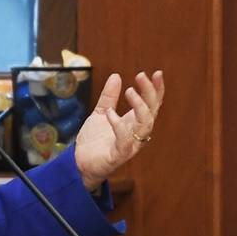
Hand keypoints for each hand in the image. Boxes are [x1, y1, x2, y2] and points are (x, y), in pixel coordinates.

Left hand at [71, 70, 163, 187]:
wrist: (79, 163)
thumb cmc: (94, 141)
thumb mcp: (100, 113)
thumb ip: (109, 96)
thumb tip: (116, 76)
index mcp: (134, 122)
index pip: (152, 105)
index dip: (157, 89)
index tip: (156, 73)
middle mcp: (136, 133)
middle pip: (151, 112)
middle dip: (149, 93)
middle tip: (140, 75)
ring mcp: (129, 145)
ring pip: (145, 126)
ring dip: (140, 107)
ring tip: (129, 90)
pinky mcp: (118, 156)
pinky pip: (124, 141)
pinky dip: (118, 126)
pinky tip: (109, 113)